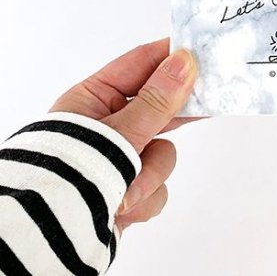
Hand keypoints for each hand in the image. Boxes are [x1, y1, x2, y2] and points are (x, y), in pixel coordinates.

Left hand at [50, 38, 198, 230]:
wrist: (52, 240)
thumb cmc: (74, 175)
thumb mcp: (120, 132)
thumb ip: (157, 99)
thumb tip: (184, 61)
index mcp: (94, 100)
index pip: (139, 64)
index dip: (169, 55)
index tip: (200, 50)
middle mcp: (108, 126)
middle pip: (157, 108)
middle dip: (175, 114)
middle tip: (210, 96)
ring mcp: (119, 159)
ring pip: (163, 152)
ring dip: (150, 172)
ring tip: (126, 188)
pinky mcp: (129, 188)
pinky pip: (157, 185)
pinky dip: (144, 197)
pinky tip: (121, 206)